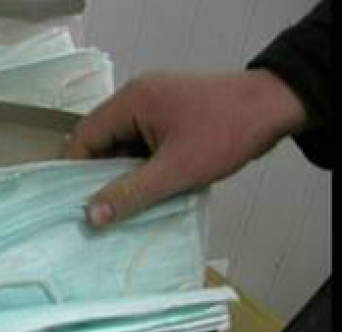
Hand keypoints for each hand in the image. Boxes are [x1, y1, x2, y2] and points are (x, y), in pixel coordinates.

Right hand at [67, 71, 306, 227]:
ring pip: (122, 146)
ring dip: (122, 174)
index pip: (84, 136)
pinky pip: (142, 145)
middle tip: (93, 212)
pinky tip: (143, 193)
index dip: (73, 171)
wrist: (277, 107)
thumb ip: (131, 192)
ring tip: (117, 207)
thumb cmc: (225, 133)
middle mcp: (136, 99)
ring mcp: (153, 107)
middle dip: (98, 175)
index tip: (71, 204)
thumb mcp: (176, 170)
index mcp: (130, 102)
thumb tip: (91, 215)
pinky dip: (141, 168)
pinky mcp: (169, 118)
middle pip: (101, 141)